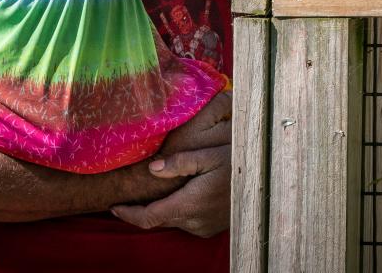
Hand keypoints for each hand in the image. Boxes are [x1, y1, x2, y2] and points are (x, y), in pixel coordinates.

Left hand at [110, 92, 231, 236]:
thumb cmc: (241, 162)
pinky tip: (183, 194)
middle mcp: (194, 221)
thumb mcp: (211, 154)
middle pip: (159, 219)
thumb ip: (180, 162)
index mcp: (189, 204)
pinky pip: (187, 221)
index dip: (128, 214)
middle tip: (130, 194)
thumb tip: (152, 168)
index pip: (148, 217)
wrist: (268, 180)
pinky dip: (179, 210)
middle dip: (144, 209)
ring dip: (164, 208)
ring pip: (173, 220)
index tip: (113, 207)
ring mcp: (204, 227)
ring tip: (158, 190)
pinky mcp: (212, 227)